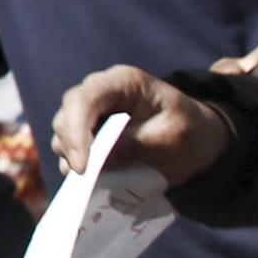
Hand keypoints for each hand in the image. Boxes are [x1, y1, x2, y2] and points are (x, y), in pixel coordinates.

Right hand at [51, 65, 232, 184]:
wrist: (195, 142)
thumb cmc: (189, 131)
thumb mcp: (172, 138)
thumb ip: (134, 147)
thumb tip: (96, 163)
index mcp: (124, 82)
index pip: (85, 98)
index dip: (76, 131)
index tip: (83, 166)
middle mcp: (100, 91)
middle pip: (66, 114)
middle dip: (71, 146)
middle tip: (86, 176)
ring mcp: (91, 111)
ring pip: (62, 131)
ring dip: (72, 155)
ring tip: (92, 176)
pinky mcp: (87, 131)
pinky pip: (68, 146)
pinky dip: (74, 162)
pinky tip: (92, 175)